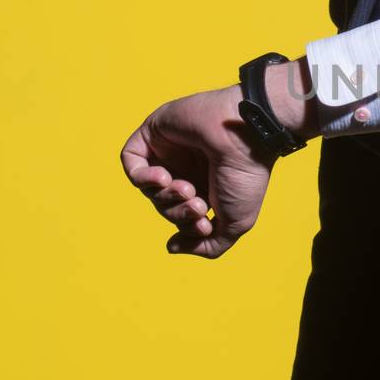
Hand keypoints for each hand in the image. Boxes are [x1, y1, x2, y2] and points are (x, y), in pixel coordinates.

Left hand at [120, 85, 273, 257]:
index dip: (189, 228)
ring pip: (148, 188)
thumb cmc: (245, 176)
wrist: (247, 135)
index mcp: (209, 187)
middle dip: (178, 213)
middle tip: (198, 205)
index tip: (205, 225)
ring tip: (186, 188)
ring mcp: (170, 151)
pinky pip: (131, 162)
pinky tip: (163, 177)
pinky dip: (142, 178)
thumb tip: (171, 247)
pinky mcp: (154, 133)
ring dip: (165, 196)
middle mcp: (188, 169)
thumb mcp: (235, 225)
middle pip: (164, 206)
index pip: (182, 218)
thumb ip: (207, 246)